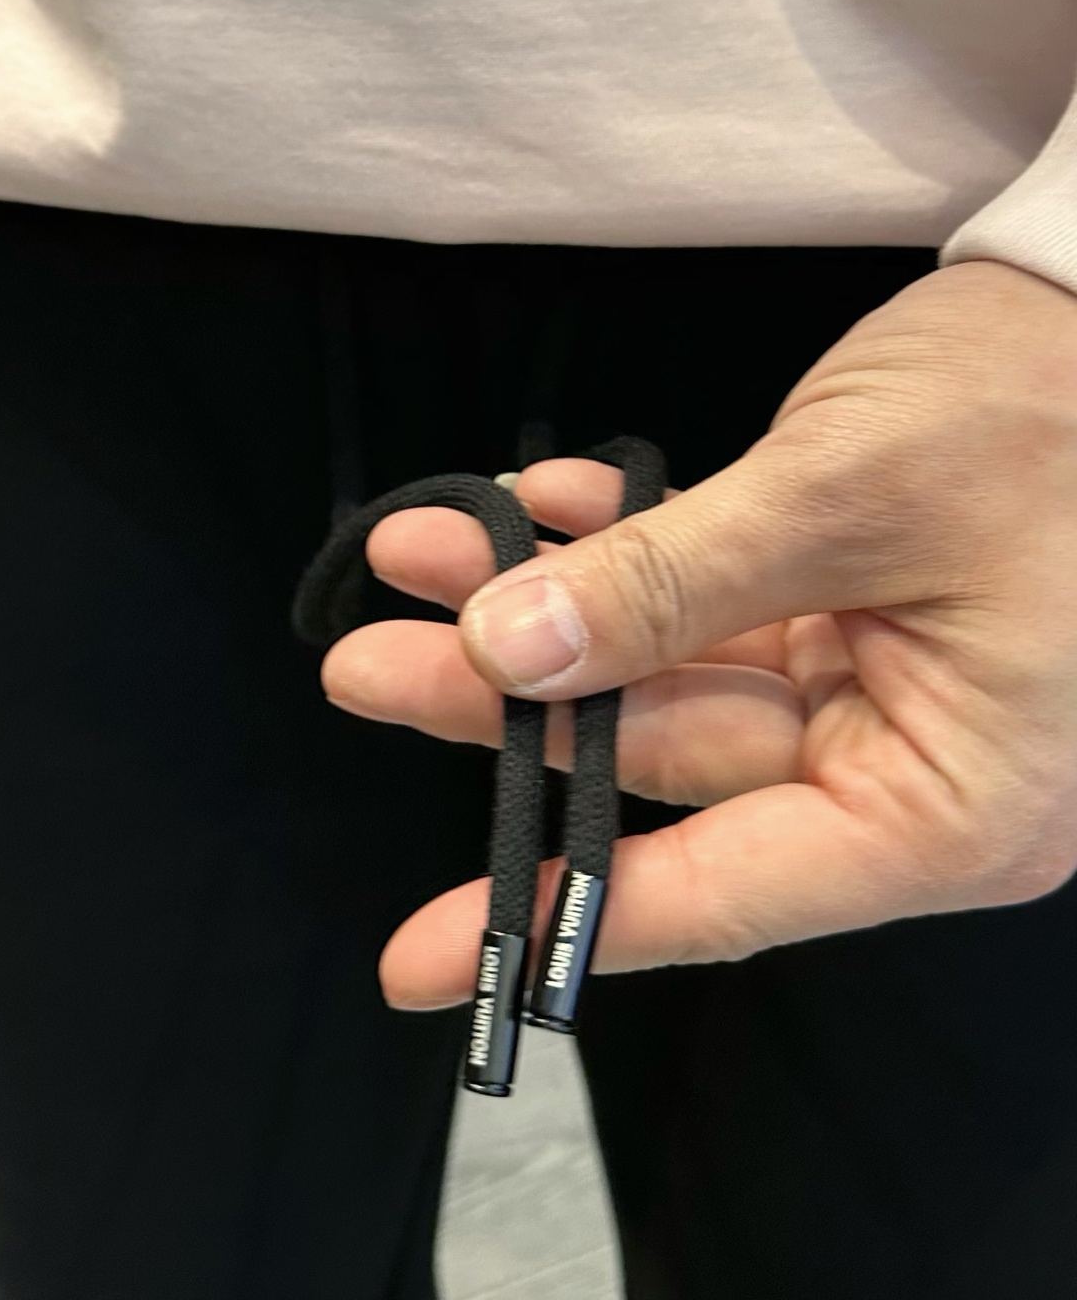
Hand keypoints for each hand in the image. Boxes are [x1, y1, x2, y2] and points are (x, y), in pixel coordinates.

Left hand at [321, 260, 1076, 1008]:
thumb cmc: (1054, 407)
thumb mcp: (846, 497)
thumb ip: (669, 586)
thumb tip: (505, 652)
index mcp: (942, 802)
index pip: (718, 894)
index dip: (559, 922)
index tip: (422, 966)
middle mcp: (900, 759)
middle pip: (659, 757)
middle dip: (504, 701)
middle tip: (365, 668)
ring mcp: (865, 675)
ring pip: (661, 666)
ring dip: (541, 607)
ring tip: (418, 555)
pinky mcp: (838, 596)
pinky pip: (700, 590)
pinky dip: (619, 546)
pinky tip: (531, 507)